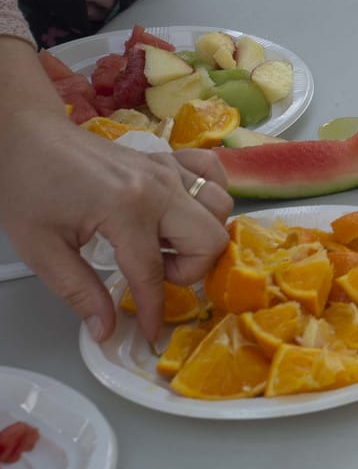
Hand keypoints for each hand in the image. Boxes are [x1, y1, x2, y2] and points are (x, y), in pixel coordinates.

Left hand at [0, 114, 231, 342]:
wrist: (26, 136)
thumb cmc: (26, 187)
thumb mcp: (42, 248)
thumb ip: (79, 290)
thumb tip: (105, 329)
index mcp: (126, 210)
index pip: (152, 274)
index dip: (153, 310)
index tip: (151, 332)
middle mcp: (158, 188)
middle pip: (209, 239)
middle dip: (190, 270)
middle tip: (156, 275)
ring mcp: (168, 169)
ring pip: (220, 208)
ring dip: (202, 235)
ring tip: (166, 245)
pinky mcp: (168, 159)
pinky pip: (213, 174)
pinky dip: (210, 194)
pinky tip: (185, 210)